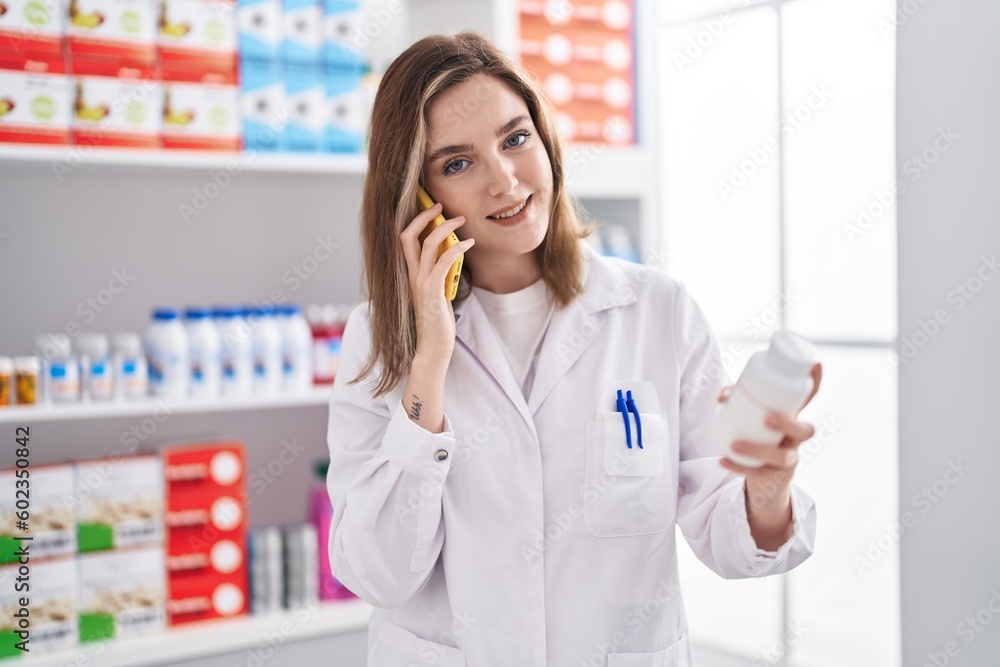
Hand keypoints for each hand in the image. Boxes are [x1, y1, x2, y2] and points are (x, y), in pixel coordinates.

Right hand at [399, 202, 474, 364]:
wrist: (433, 346)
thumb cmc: (437, 321)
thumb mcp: (437, 292)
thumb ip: (440, 274)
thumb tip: (452, 255)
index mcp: (410, 274)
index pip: (404, 240)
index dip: (415, 221)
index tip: (432, 209)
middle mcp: (412, 275)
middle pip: (408, 235)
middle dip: (424, 216)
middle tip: (441, 205)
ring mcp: (420, 282)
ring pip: (428, 244)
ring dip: (446, 227)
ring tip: (462, 220)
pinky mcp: (432, 290)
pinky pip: (444, 261)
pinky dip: (457, 248)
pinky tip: (469, 244)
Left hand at [717, 362, 822, 489]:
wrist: (764, 478)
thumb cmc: (760, 438)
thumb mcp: (755, 418)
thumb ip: (739, 403)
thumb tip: (722, 395)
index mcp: (793, 419)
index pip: (809, 400)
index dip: (815, 382)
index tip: (815, 363)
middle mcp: (797, 440)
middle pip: (805, 431)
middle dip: (788, 423)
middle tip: (767, 419)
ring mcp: (789, 460)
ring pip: (784, 458)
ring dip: (758, 450)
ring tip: (735, 445)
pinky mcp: (775, 478)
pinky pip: (758, 475)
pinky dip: (737, 467)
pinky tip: (723, 461)